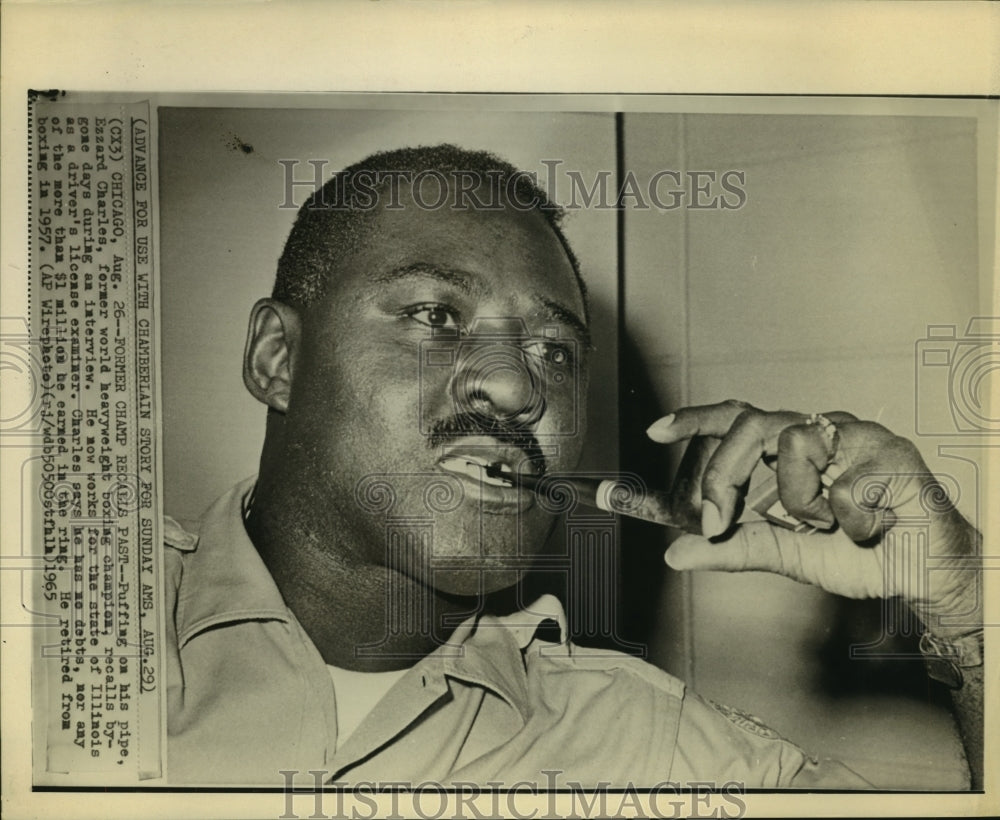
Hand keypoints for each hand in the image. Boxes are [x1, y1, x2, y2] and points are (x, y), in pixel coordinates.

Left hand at [648, 401, 981, 636]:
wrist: (922, 576)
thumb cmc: (856, 553)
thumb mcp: (784, 554)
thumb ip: (732, 548)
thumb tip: (674, 552)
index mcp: (791, 448)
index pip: (737, 417)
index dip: (695, 418)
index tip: (654, 431)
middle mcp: (820, 430)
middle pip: (754, 423)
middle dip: (725, 471)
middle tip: (715, 518)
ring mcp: (857, 436)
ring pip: (797, 447)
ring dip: (803, 503)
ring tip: (831, 525)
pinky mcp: (894, 452)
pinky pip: (846, 489)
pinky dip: (851, 524)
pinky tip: (872, 529)